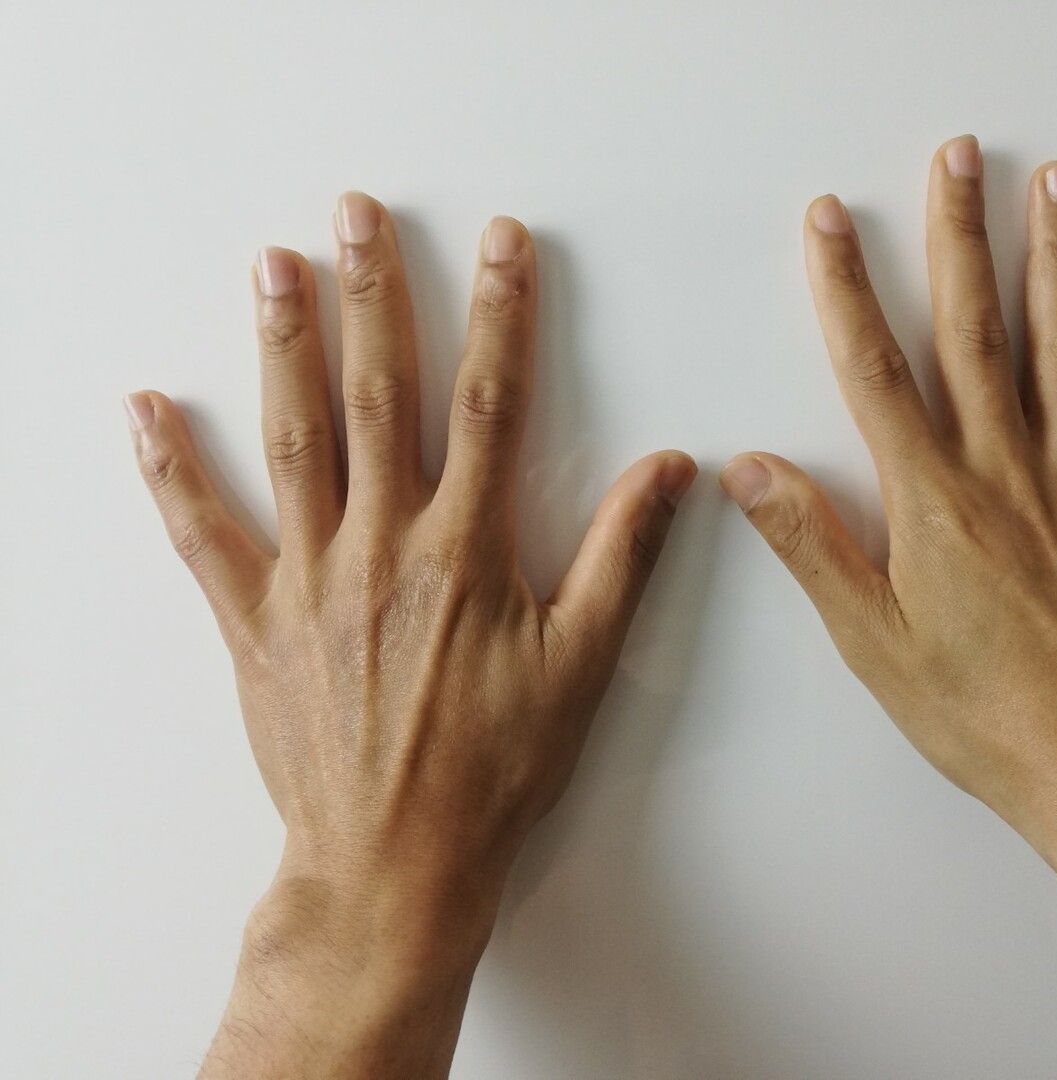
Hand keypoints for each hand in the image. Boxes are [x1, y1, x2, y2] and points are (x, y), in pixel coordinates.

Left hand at [126, 193, 694, 1075]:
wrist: (395, 861)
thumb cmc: (493, 769)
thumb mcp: (582, 666)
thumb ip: (623, 558)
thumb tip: (672, 471)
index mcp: (465, 552)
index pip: (490, 405)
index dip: (501, 316)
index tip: (503, 245)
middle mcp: (381, 547)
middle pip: (378, 396)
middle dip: (373, 296)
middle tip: (358, 215)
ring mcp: (308, 580)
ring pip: (294, 441)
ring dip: (283, 347)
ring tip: (273, 266)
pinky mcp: (254, 622)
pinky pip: (202, 534)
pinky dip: (171, 470)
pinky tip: (147, 409)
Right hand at [721, 138, 1056, 873]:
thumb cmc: (984, 715)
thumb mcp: (871, 642)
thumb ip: (812, 545)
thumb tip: (749, 470)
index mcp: (933, 502)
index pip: (877, 370)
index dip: (845, 287)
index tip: (829, 222)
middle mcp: (1007, 472)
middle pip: (976, 331)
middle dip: (959, 235)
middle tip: (955, 159)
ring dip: (1056, 259)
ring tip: (1050, 185)